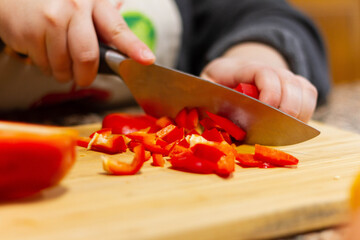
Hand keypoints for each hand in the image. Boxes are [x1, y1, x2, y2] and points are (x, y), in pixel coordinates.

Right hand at [0, 0, 154, 85]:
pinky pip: (45, 66)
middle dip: (86, 76)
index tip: (146, 60)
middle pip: (87, 57)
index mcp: (95, 2)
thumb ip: (103, 23)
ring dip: (64, 73)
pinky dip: (47, 67)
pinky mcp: (30, 32)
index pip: (118, 30)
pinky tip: (44, 52)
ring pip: (64, 67)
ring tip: (59, 59)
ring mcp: (51, 19)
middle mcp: (74, 7)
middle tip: (84, 78)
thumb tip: (126, 45)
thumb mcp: (84, 5)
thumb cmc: (55, 4)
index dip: (133, 48)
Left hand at [200, 44, 317, 122]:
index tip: (266, 110)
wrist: (232, 72)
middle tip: (276, 127)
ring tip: (286, 129)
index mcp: (245, 69)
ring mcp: (285, 77)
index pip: (265, 73)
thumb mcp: (204, 86)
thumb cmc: (216, 83)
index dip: (270, 92)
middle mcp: (270, 70)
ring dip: (299, 112)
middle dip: (287, 108)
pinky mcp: (294, 88)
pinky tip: (294, 123)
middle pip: (290, 83)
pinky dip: (307, 110)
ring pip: (304, 90)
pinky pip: (310, 95)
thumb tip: (204, 120)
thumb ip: (203, 99)